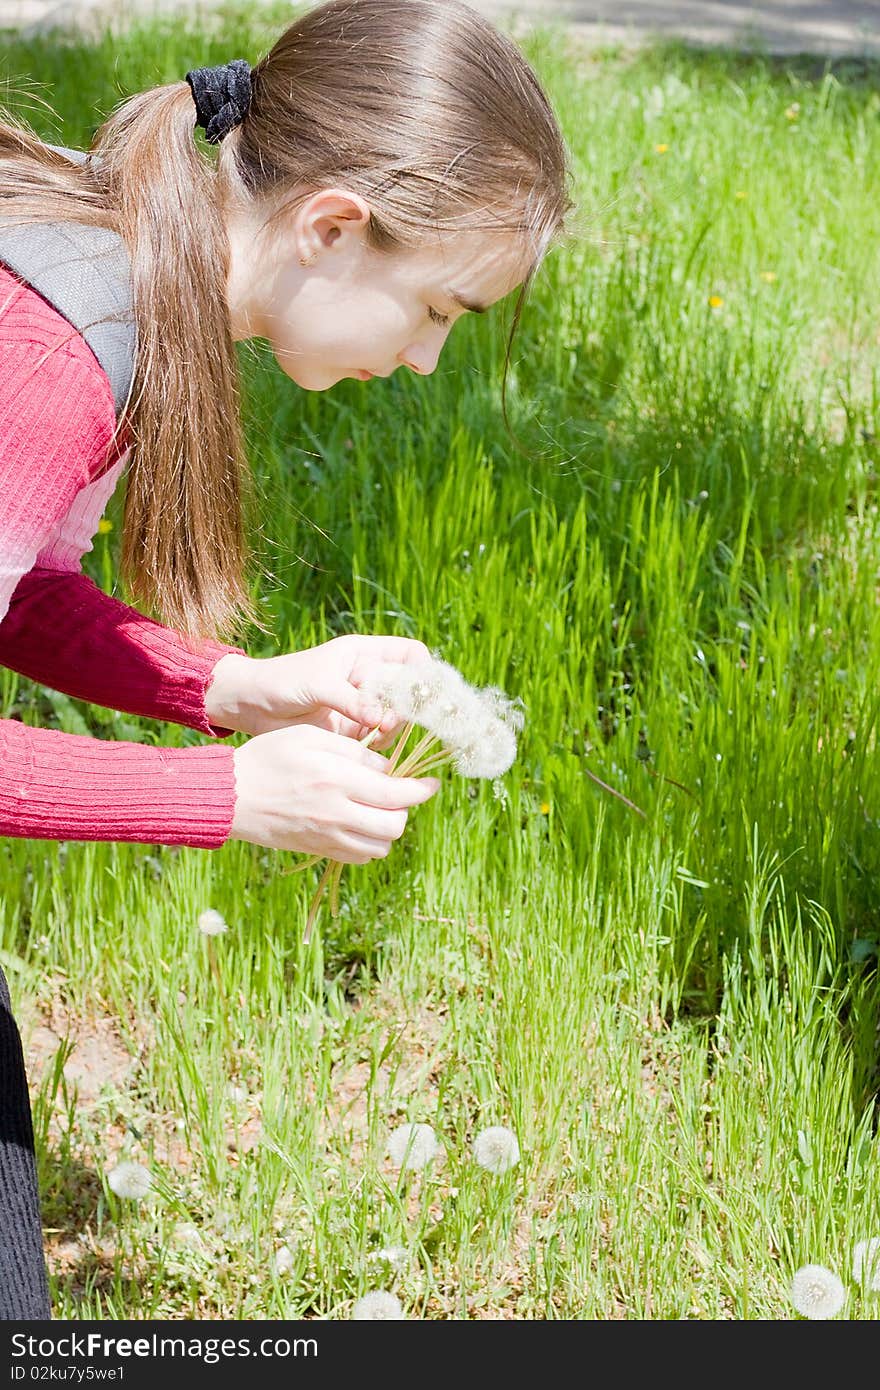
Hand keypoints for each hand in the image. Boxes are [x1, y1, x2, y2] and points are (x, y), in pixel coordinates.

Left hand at [207, 635, 431, 746]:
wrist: (250, 706)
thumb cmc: (281, 681)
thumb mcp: (317, 684)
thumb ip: (351, 699)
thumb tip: (382, 719)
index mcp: (363, 654)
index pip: (410, 655)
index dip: (424, 670)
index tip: (427, 691)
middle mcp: (368, 679)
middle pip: (409, 690)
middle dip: (410, 706)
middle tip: (396, 722)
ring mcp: (363, 706)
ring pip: (397, 718)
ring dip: (395, 728)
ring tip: (379, 734)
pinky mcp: (353, 731)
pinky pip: (379, 739)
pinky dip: (381, 745)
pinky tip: (372, 747)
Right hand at [229, 724, 439, 861]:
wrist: (230, 795)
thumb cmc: (269, 756)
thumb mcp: (310, 737)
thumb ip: (354, 752)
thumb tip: (386, 769)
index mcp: (337, 780)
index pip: (396, 793)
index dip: (422, 789)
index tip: (432, 782)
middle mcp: (336, 813)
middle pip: (394, 826)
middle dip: (405, 810)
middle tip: (398, 793)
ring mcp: (327, 836)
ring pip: (380, 847)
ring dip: (388, 829)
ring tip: (378, 808)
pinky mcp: (317, 849)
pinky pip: (359, 857)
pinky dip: (369, 844)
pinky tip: (360, 824)